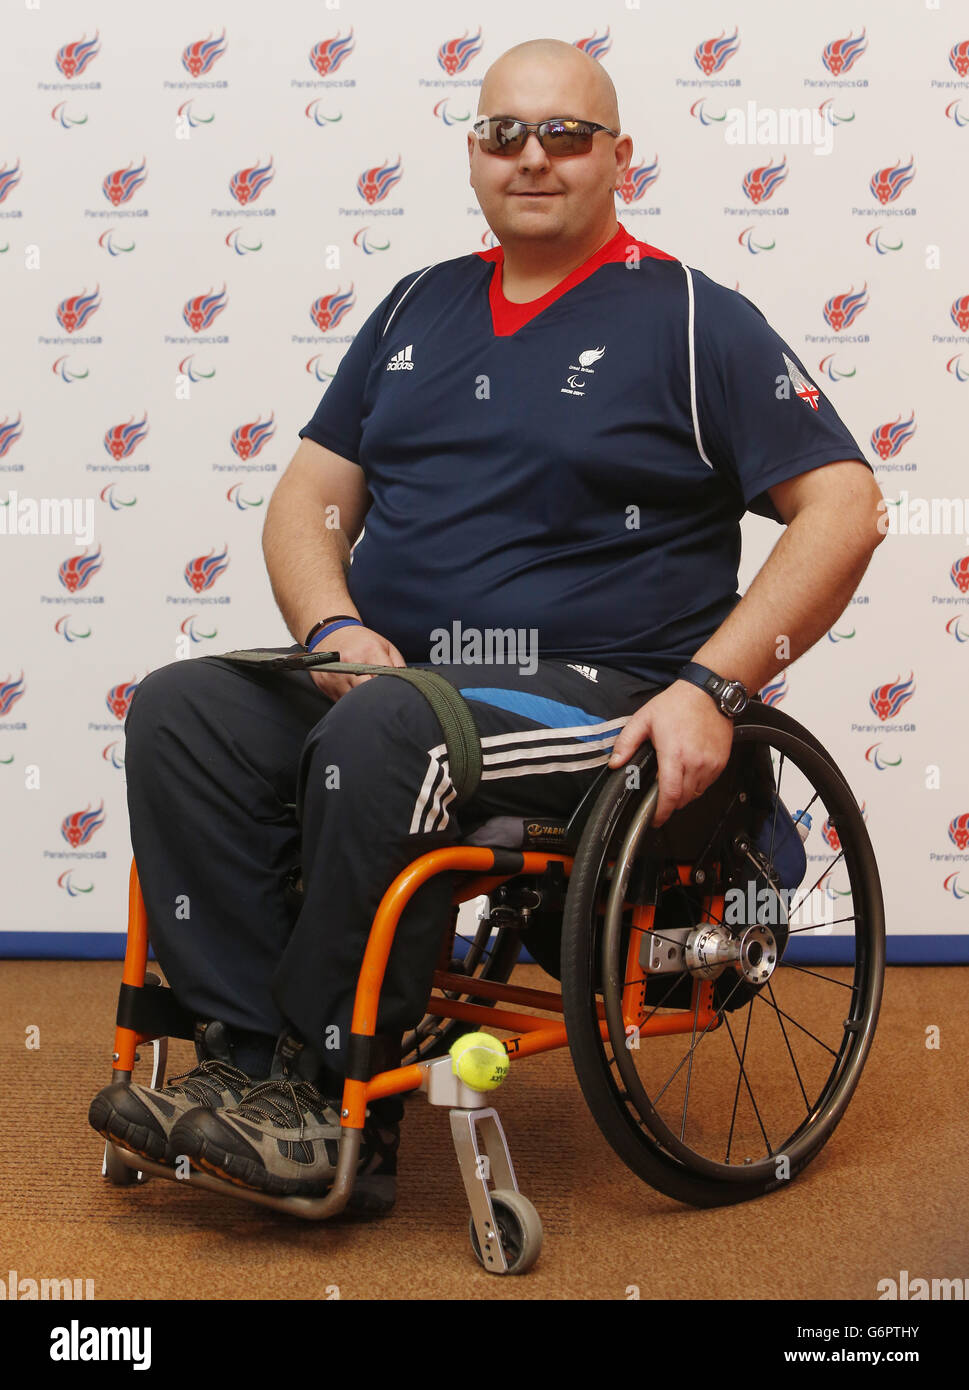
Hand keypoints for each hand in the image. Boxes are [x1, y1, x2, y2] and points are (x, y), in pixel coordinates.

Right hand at [308, 624, 405, 701]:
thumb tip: (409, 685)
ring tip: (366, 696)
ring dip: (361, 703)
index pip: (384, 679)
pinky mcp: (324, 682)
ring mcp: (335, 673)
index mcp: (370, 651)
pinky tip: (351, 692)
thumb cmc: (362, 641)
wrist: (331, 632)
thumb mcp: (385, 646)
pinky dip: (347, 701)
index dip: (390, 691)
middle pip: (367, 692)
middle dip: (376, 700)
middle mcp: (351, 662)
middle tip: (382, 703)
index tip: (394, 697)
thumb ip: (398, 665)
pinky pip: (339, 701)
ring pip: (352, 700)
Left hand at [607, 680, 733, 827]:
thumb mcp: (644, 719)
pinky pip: (707, 784)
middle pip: (682, 799)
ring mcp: (711, 764)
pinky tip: (688, 771)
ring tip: (673, 780)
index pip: (669, 795)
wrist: (709, 693)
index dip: (661, 812)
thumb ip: (626, 742)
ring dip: (683, 794)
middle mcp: (695, 763)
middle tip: (659, 797)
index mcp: (674, 754)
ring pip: (696, 793)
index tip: (654, 819)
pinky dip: (696, 784)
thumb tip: (615, 763)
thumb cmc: (678, 704)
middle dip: (669, 803)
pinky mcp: (721, 762)